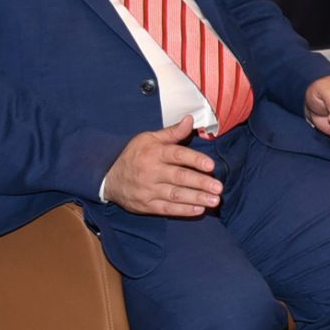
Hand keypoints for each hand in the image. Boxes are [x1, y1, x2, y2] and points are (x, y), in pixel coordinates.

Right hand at [104, 121, 221, 215]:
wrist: (110, 179)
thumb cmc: (134, 156)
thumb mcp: (149, 139)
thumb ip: (172, 132)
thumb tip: (190, 119)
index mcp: (153, 152)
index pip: (177, 155)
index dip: (195, 160)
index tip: (211, 165)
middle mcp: (151, 171)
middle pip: (179, 177)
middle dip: (200, 183)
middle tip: (218, 187)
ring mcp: (148, 190)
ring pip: (175, 195)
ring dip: (196, 198)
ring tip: (214, 200)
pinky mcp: (146, 205)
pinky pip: (167, 209)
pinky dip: (183, 210)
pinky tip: (199, 209)